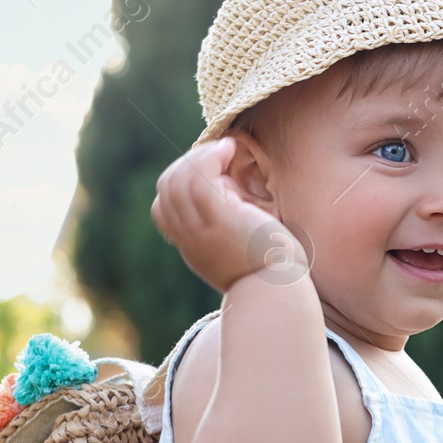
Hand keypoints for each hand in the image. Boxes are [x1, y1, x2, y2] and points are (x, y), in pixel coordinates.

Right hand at [150, 136, 305, 293]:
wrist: (280, 292)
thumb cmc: (271, 268)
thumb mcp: (239, 246)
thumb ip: (225, 224)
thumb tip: (228, 188)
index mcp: (192, 246)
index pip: (163, 207)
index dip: (178, 183)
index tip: (211, 176)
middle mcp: (190, 239)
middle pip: (167, 187)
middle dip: (188, 163)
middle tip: (220, 156)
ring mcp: (201, 230)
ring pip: (179, 180)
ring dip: (201, 155)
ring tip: (227, 150)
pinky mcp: (220, 220)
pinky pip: (199, 178)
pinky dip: (210, 156)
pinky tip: (230, 150)